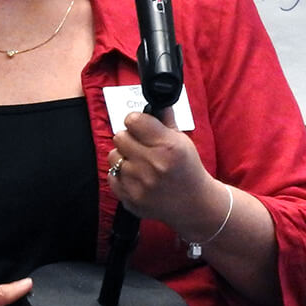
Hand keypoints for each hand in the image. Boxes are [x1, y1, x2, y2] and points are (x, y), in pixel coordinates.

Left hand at [106, 110, 221, 231]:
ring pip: (113, 156)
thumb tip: (154, 102)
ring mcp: (140, 183)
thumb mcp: (183, 141)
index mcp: (167, 146)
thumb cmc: (188, 169)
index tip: (140, 125)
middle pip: (120, 136)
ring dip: (123, 156)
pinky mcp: (130, 198)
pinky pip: (111, 176)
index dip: (136, 121)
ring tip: (138, 161)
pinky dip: (120, 174)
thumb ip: (166, 120)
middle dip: (129, 138)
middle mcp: (152, 164)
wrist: (194, 203)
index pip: (133, 120)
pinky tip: (135, 176)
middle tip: (140, 145)